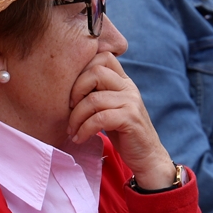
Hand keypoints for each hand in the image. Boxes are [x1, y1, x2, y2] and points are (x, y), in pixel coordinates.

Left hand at [67, 52, 175, 189]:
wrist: (146, 156)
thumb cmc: (122, 132)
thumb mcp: (109, 107)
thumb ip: (97, 92)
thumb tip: (66, 83)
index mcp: (122, 80)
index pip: (102, 57)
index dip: (82, 69)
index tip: (73, 93)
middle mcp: (128, 87)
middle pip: (96, 71)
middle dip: (75, 90)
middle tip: (67, 110)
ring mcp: (131, 101)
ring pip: (94, 99)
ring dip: (76, 117)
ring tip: (72, 131)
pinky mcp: (130, 118)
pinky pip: (100, 118)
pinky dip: (84, 129)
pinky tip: (80, 138)